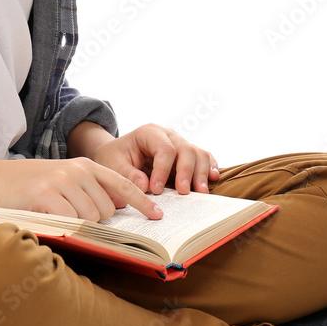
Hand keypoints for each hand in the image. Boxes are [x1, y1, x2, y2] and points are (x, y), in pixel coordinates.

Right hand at [0, 157, 163, 221]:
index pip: (123, 184)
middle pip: (108, 209)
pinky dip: (65, 228)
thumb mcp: (62, 181)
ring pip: (92, 219)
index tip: (158, 216)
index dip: (142, 202)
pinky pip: (72, 223)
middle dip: (97, 221)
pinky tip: (49, 219)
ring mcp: (62, 182)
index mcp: (84, 165)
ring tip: (55, 216)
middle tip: (70, 217)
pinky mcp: (46, 197)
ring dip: (78, 226)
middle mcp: (77, 170)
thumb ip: (87, 191)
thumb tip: (117, 212)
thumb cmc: (27, 187)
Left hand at [90, 124, 220, 195]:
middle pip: (186, 149)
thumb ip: (128, 175)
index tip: (156, 190)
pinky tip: (213, 179)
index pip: (164, 149)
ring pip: (198, 153)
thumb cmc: (115, 158)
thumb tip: (146, 186)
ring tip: (201, 192)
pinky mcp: (186, 155)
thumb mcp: (113, 165)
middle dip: (186, 171)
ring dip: (201, 172)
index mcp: (149, 132)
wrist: (117, 154)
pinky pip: (204, 157)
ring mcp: (179, 143)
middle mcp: (168, 135)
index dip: (163, 170)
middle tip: (183, 192)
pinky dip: (210, 167)